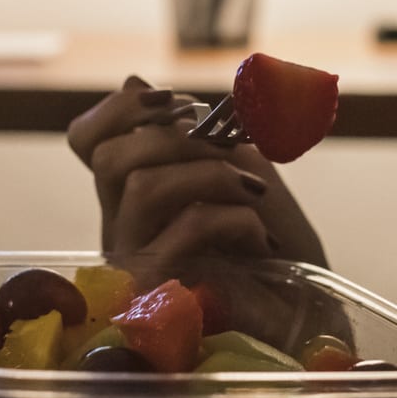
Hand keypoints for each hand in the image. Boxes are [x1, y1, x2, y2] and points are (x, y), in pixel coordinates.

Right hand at [66, 76, 329, 279]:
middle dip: (177, 137)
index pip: (86, 141)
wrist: (310, 314)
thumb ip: (196, 132)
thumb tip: (133, 82)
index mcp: (132, 194)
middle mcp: (122, 228)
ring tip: (254, 192)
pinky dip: (235, 218)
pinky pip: (185, 229)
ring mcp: (134, 264)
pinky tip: (261, 237)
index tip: (175, 101)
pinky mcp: (160, 293)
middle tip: (231, 147)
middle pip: (110, 158)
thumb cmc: (276, 246)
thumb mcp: (242, 166)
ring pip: (142, 187)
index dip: (119, 110)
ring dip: (210, 173)